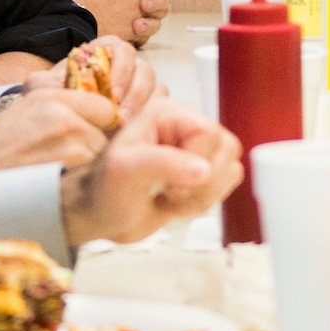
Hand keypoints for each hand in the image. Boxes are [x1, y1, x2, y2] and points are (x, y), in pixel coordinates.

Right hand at [0, 87, 114, 172]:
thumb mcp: (25, 110)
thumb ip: (62, 105)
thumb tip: (101, 110)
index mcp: (51, 96)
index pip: (104, 107)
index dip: (97, 124)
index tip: (86, 136)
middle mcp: (63, 114)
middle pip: (104, 133)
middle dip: (92, 146)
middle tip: (63, 158)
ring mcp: (69, 142)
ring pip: (100, 155)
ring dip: (86, 165)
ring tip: (56, 170)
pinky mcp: (71, 169)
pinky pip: (92, 174)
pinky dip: (79, 180)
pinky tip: (56, 181)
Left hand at [21, 36, 160, 120]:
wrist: (65, 125)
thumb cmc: (58, 101)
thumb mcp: (43, 90)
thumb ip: (40, 83)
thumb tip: (42, 82)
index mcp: (104, 53)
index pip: (121, 49)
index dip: (122, 67)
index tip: (112, 92)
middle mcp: (126, 67)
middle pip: (144, 69)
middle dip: (135, 93)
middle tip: (121, 115)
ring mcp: (139, 87)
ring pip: (156, 88)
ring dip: (143, 107)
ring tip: (125, 127)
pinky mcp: (148, 107)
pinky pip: (160, 107)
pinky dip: (151, 117)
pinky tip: (134, 132)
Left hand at [62, 100, 245, 244]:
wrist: (99, 216)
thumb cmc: (102, 189)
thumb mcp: (123, 170)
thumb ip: (163, 163)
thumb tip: (203, 170)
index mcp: (166, 114)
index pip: (208, 131)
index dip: (196, 161)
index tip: (171, 182)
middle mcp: (183, 129)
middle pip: (226, 149)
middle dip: (202, 182)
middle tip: (169, 191)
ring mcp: (194, 153)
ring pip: (230, 168)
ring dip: (203, 195)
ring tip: (171, 198)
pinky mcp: (200, 176)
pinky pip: (225, 186)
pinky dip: (205, 203)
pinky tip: (177, 205)